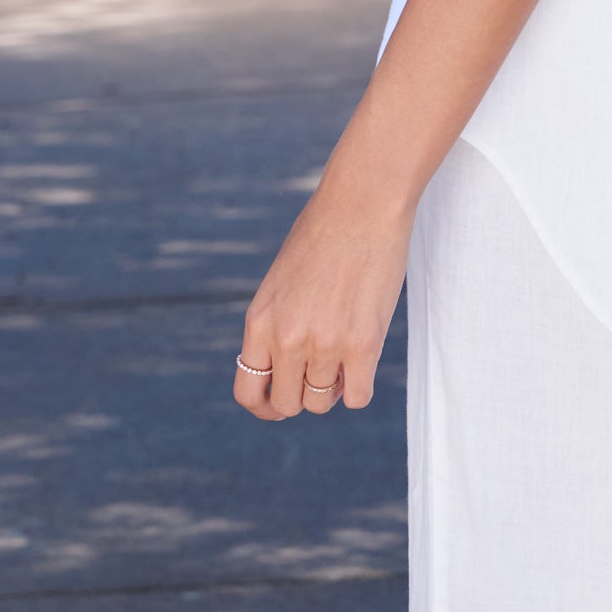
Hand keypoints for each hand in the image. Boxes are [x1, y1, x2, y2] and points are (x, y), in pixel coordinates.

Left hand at [234, 167, 412, 421]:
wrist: (362, 205)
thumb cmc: (324, 235)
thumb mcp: (281, 282)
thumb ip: (277, 325)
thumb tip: (289, 369)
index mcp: (259, 322)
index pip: (247, 392)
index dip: (265, 406)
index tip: (282, 400)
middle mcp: (286, 338)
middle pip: (286, 404)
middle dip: (303, 396)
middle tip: (322, 372)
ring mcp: (324, 343)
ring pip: (322, 402)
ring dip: (334, 387)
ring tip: (345, 355)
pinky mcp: (363, 344)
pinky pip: (357, 397)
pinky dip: (360, 387)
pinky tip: (363, 362)